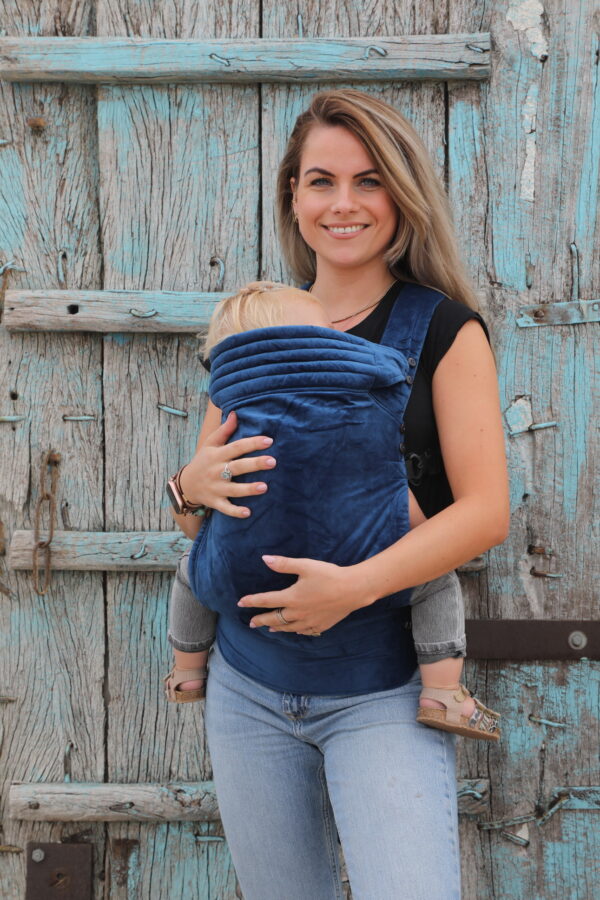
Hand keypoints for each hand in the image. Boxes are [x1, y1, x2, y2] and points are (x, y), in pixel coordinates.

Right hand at [180, 411, 276, 517]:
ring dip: (248, 489)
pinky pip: (225, 508)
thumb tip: (235, 413)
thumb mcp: (209, 444)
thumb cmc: (203, 461)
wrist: (185, 485)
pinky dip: (235, 511)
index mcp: (218, 454)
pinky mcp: (215, 501)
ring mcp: (216, 488)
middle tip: (272, 462)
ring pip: (234, 489)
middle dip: (255, 464)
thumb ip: (223, 430)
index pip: (237, 447)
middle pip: (238, 467)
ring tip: (264, 487)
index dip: (252, 443)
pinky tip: (248, 513)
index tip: (269, 440)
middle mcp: (217, 471)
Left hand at [237, 555, 372, 633]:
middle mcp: (298, 613)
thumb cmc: (329, 575)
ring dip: (277, 627)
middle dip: (261, 620)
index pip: (266, 601)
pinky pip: (304, 631)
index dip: (252, 601)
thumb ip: (284, 564)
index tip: (240, 602)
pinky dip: (296, 631)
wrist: (353, 590)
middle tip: (252, 623)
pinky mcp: (321, 625)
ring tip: (269, 628)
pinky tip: (295, 630)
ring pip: (288, 628)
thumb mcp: (305, 566)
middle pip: (274, 619)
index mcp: (292, 598)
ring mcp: (309, 621)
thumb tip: (265, 559)